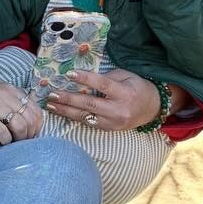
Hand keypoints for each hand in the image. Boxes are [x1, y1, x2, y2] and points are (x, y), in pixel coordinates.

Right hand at [0, 77, 43, 144]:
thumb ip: (9, 94)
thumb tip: (25, 104)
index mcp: (9, 89)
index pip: (34, 108)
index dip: (37, 124)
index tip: (32, 133)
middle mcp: (4, 95)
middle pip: (29, 119)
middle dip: (30, 134)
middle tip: (24, 142)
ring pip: (19, 125)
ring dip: (20, 138)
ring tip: (14, 143)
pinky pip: (2, 132)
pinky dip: (6, 140)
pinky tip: (3, 143)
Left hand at [45, 68, 173, 130]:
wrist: (151, 109)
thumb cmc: (136, 87)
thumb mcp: (126, 76)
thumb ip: (107, 77)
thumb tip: (83, 78)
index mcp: (125, 93)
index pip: (103, 85)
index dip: (86, 79)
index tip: (69, 74)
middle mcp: (119, 110)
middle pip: (90, 104)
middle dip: (68, 99)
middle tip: (52, 94)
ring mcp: (113, 122)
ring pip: (86, 116)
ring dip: (65, 110)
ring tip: (50, 105)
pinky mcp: (108, 129)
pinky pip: (88, 123)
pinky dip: (73, 117)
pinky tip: (61, 111)